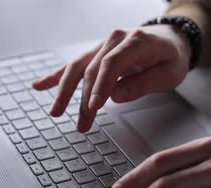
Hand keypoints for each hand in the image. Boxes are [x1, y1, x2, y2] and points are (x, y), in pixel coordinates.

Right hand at [32, 25, 191, 131]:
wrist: (171, 39)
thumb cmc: (171, 57)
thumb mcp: (169, 72)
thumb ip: (144, 83)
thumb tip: (116, 96)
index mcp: (135, 41)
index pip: (111, 64)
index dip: (101, 86)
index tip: (95, 106)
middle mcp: (114, 40)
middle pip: (92, 69)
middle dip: (84, 100)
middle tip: (82, 124)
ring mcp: (102, 46)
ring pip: (78, 67)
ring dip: (64, 91)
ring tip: (56, 112)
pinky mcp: (95, 54)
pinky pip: (73, 65)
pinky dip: (55, 76)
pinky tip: (39, 86)